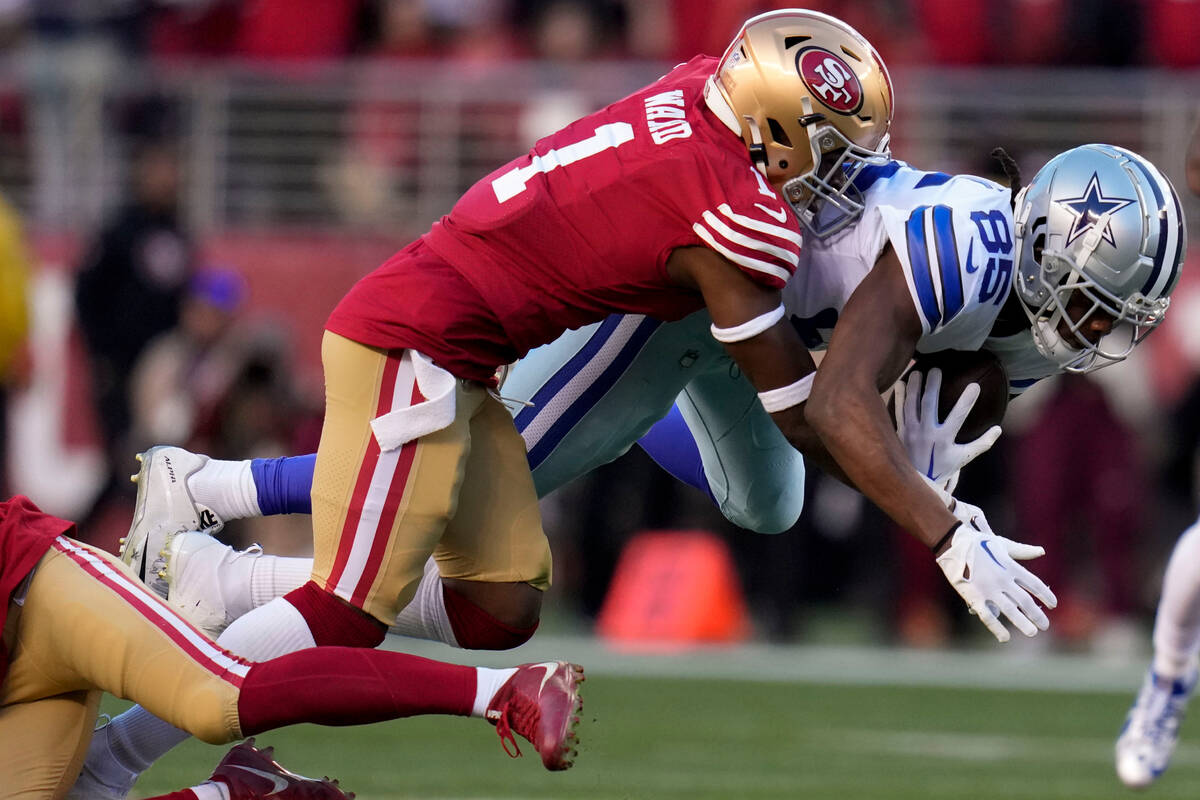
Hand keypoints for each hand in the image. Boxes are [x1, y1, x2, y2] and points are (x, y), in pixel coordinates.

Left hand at [894, 367, 1000, 494]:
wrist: (918, 479)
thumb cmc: (943, 467)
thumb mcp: (964, 457)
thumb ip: (981, 443)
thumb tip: (998, 429)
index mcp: (944, 439)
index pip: (958, 416)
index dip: (967, 400)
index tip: (974, 385)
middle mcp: (926, 434)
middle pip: (929, 404)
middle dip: (932, 385)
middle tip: (936, 369)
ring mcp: (911, 432)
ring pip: (912, 404)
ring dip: (914, 387)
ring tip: (917, 372)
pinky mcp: (900, 432)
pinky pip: (899, 411)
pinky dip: (899, 397)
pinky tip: (900, 383)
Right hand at [935, 499, 1056, 642]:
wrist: (953, 543)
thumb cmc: (978, 542)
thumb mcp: (1002, 544)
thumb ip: (1022, 551)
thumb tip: (1042, 551)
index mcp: (1010, 566)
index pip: (1035, 584)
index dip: (1046, 596)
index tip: (1053, 605)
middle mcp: (1002, 579)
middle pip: (1025, 600)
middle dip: (1037, 615)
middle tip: (1045, 626)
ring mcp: (988, 589)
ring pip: (1010, 610)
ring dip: (1023, 623)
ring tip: (1032, 633)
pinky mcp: (974, 596)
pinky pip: (988, 615)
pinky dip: (997, 628)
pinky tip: (1005, 638)